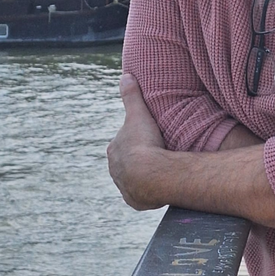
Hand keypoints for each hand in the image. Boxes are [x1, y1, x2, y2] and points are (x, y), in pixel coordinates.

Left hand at [107, 73, 166, 209]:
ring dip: (143, 173)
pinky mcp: (135, 200)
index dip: (135, 137)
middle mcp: (115, 169)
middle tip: (156, 149)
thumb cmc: (143, 142)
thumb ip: (131, 95)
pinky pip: (141, 193)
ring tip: (159, 167)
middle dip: (138, 156)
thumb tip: (125, 75)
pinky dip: (147, 190)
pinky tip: (158, 185)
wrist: (149, 174)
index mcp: (114, 150)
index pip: (123, 141)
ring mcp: (124, 186)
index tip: (148, 135)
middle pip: (127, 160)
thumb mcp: (138, 113)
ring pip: (133, 177)